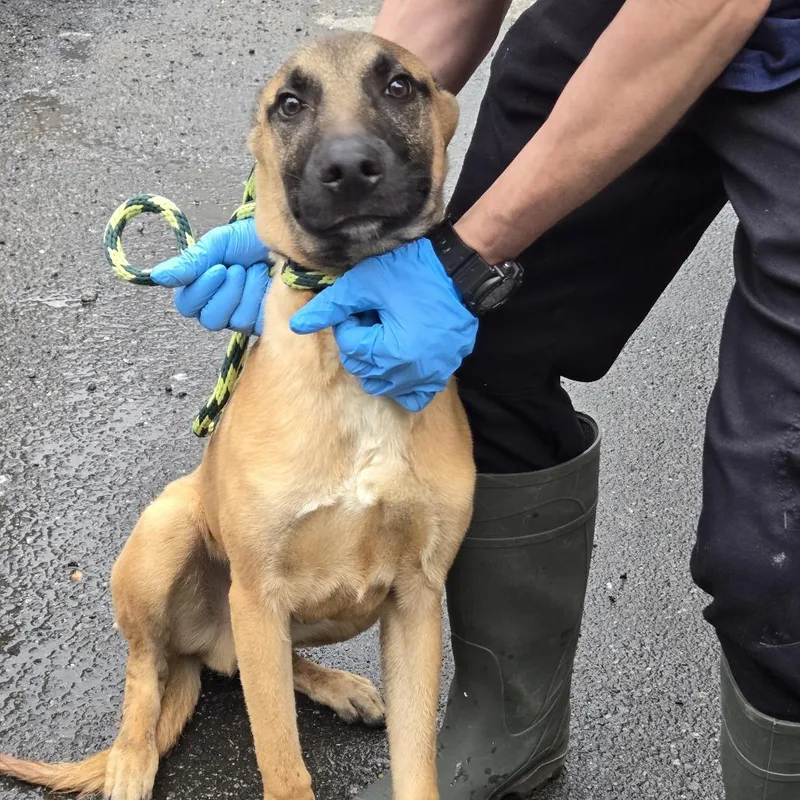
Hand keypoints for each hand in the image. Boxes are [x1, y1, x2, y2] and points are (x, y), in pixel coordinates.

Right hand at [150, 218, 270, 333]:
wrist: (282, 240)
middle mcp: (218, 309)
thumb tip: (157, 276)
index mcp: (201, 290)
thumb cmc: (247, 240)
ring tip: (254, 270)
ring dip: (244, 292)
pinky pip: (252, 322)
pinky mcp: (261, 324)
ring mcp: (240, 319)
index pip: (187, 305)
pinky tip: (266, 282)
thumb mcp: (217, 244)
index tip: (218, 268)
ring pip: (231, 321)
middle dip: (225, 292)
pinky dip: (258, 298)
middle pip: (208, 319)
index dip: (201, 290)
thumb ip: (190, 262)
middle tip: (238, 269)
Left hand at [289, 238, 477, 411]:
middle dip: (362, 344)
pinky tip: (401, 361)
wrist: (459, 271)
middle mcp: (409, 373)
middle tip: (376, 317)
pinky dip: (403, 383)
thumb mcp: (364, 283)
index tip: (365, 305)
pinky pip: (415, 394)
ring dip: (377, 365)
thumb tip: (297, 327)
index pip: (350, 347)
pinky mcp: (442, 373)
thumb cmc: (411, 273)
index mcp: (389, 352)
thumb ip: (330, 306)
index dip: (351, 323)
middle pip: (364, 369)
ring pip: (384, 386)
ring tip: (387, 334)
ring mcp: (428, 376)